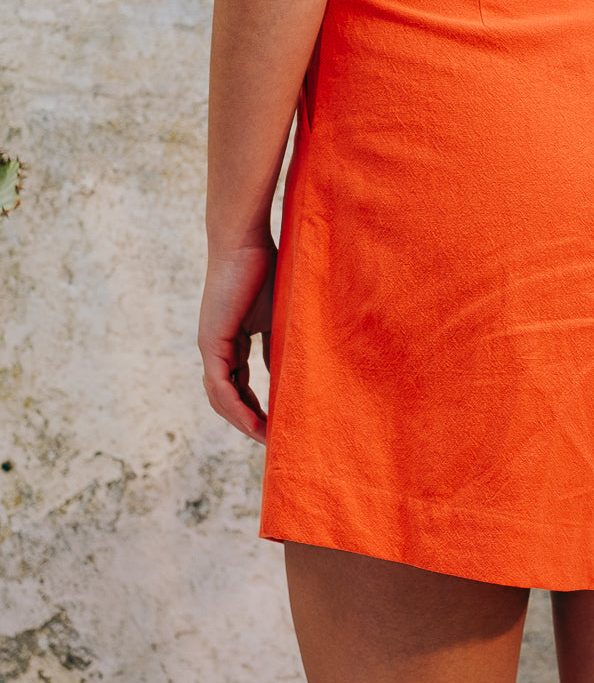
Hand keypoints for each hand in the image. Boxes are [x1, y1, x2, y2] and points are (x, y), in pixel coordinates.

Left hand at [198, 239, 276, 443]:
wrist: (244, 241)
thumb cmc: (266, 266)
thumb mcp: (278, 314)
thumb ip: (280, 342)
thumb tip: (294, 372)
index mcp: (229, 340)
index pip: (239, 384)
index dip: (255, 407)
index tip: (276, 426)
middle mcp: (215, 346)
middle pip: (226, 397)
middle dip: (248, 421)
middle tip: (272, 441)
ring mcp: (210, 345)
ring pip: (220, 397)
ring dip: (242, 421)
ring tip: (267, 439)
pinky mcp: (212, 341)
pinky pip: (222, 385)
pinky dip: (237, 407)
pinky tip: (254, 423)